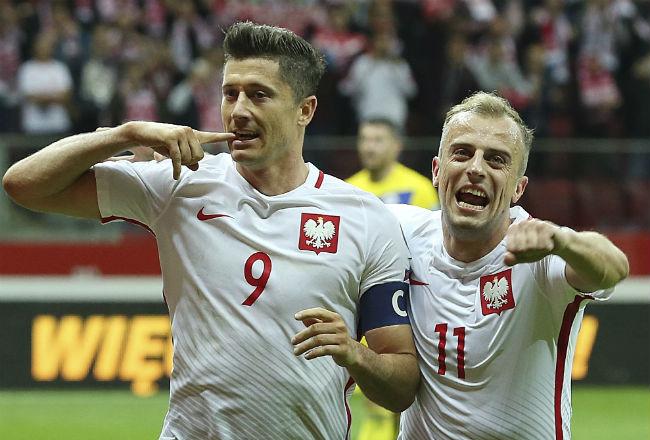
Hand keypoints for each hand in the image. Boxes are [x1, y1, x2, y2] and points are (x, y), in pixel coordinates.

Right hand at [120, 121, 234, 178]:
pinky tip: (175, 176)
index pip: (210, 136)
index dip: (222, 137)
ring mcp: (181, 134)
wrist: (142, 133)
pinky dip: (177, 169)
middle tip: (178, 161)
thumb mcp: (176, 152)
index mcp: (192, 134)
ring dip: (181, 164)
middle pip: (199, 156)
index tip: (234, 136)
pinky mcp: (172, 139)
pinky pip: (179, 159)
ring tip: (172, 159)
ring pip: (190, 158)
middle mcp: (189, 132)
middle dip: (190, 163)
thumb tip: (196, 167)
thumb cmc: (160, 143)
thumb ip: (187, 159)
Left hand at [292, 308, 359, 366]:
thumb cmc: (336, 338)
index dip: (307, 313)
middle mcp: (339, 326)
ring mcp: (342, 338)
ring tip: (296, 351)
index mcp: (335, 318)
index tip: (295, 317)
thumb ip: (316, 322)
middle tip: (293, 341)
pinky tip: (306, 356)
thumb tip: (302, 318)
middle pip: (316, 328)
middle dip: (302, 335)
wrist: (352, 353)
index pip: (319, 312)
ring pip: (318, 340)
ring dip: (304, 346)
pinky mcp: (342, 349)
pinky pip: (324, 350)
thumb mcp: (327, 328)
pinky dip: (313, 353)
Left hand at [504, 219, 569, 265]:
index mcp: (513, 229)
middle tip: (536, 248)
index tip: (526, 250)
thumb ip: (512, 259)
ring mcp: (533, 223)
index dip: (520, 254)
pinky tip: (549, 243)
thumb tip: (506, 259)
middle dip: (530, 253)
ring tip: (542, 245)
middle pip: (521, 249)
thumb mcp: (523, 256)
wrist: (557, 242)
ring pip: (532, 247)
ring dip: (539, 250)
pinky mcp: (545, 225)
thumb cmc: (537, 248)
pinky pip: (543, 244)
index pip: (511, 249)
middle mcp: (522, 223)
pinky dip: (546, 248)